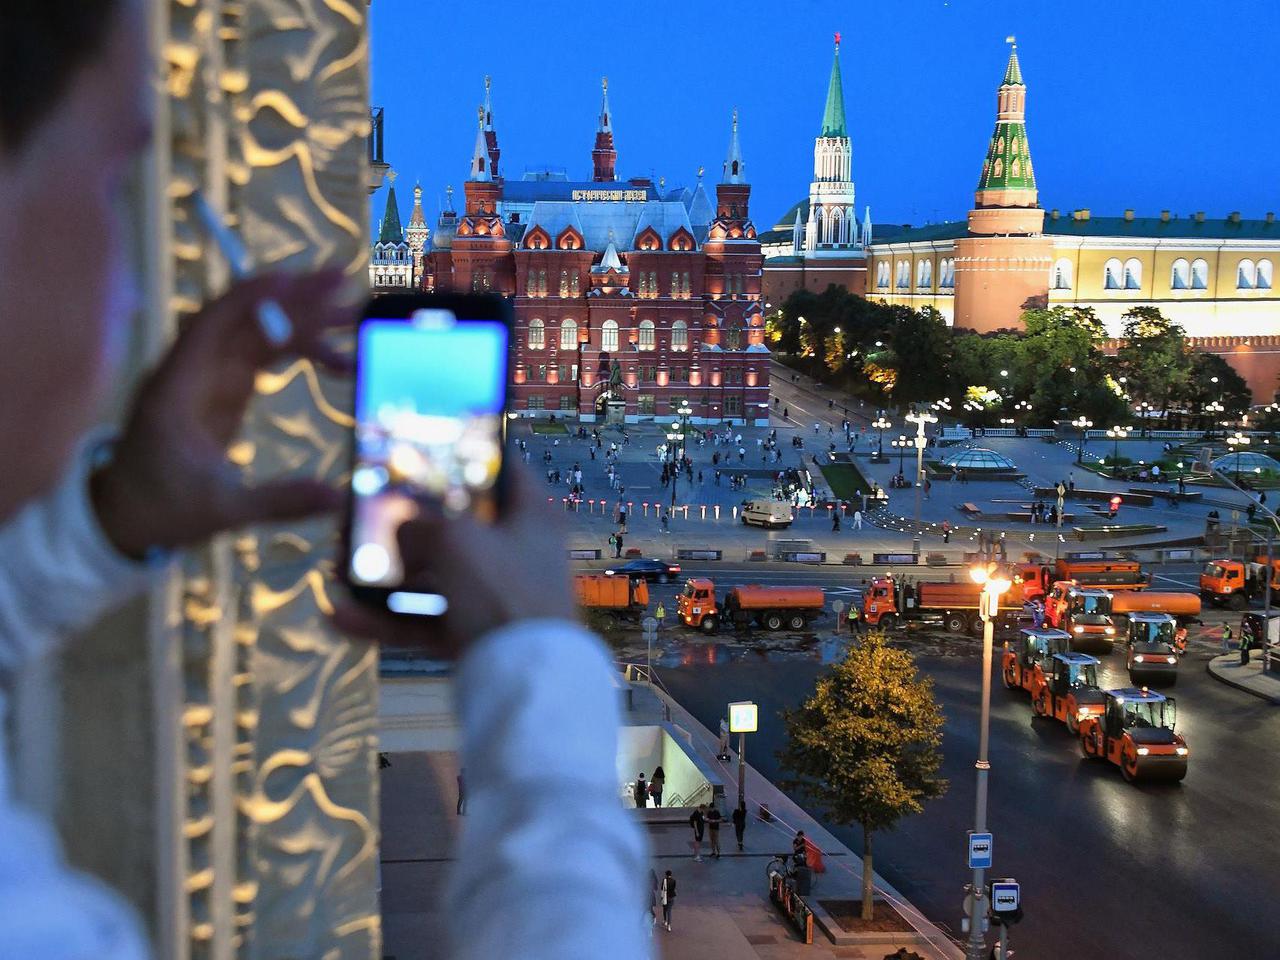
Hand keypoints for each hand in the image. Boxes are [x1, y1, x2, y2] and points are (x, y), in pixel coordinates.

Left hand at [90, 270, 352, 556]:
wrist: (127, 514)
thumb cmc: (163, 509)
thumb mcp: (221, 509)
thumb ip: (279, 501)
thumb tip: (337, 498)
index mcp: (177, 388)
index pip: (214, 322)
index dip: (256, 297)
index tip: (300, 282)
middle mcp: (192, 370)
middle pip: (244, 318)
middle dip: (295, 299)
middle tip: (345, 286)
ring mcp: (209, 376)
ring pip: (258, 332)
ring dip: (303, 320)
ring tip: (351, 319)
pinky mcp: (224, 388)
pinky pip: (263, 354)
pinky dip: (296, 348)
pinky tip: (332, 356)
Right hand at [333, 469, 575, 657]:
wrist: (525, 680)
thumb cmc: (503, 590)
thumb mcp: (456, 539)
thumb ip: (419, 526)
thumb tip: (399, 534)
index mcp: (531, 513)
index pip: (501, 467)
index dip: (464, 454)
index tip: (422, 450)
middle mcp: (517, 550)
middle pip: (455, 526)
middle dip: (403, 526)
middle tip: (362, 518)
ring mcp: (495, 595)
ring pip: (433, 577)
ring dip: (385, 576)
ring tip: (340, 568)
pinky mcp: (475, 634)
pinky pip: (425, 620)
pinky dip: (387, 620)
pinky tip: (342, 618)